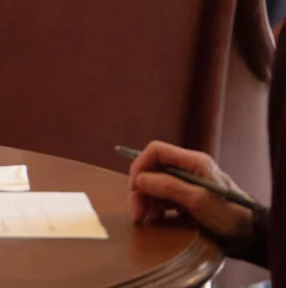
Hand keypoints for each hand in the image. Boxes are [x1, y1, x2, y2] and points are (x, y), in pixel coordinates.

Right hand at [129, 141, 254, 244]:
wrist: (250, 233)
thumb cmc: (228, 214)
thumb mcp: (198, 201)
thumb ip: (169, 186)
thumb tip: (140, 179)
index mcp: (193, 161)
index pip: (156, 151)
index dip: (140, 165)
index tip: (134, 186)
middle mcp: (188, 167)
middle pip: (153, 168)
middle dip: (141, 188)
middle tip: (137, 211)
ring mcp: (187, 180)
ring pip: (155, 182)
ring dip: (147, 199)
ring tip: (148, 217)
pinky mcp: (187, 194)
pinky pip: (163, 194)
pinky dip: (156, 205)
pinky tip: (157, 216)